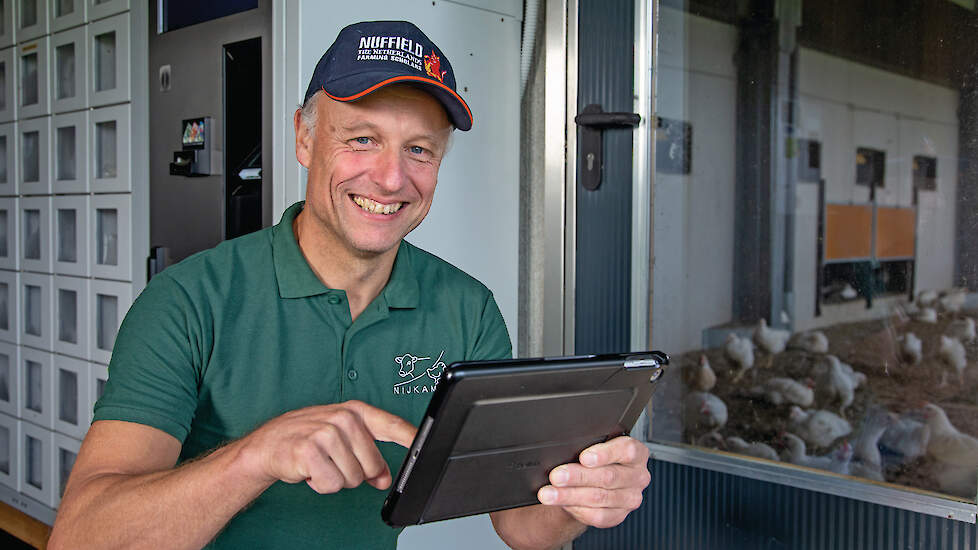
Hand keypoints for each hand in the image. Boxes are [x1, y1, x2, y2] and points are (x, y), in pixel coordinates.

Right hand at [238, 400, 416, 493]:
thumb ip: (367, 455)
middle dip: (354, 473)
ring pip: (352, 478)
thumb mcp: (341, 441)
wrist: (266, 445)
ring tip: (320, 463)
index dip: (411, 437)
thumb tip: (385, 477)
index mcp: (355, 412)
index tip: (427, 444)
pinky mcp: (309, 450)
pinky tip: (309, 469)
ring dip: (335, 479)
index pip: (392, 425)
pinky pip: (331, 484)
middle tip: (333, 462)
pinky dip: (320, 484)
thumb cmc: (306, 439)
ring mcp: (326, 432)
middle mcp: (343, 418)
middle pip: (372, 465)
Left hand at [536, 436, 650, 527]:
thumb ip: (585, 446)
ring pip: (599, 498)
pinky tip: (562, 504)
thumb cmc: (592, 459)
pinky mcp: (618, 516)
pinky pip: (597, 516)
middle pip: (608, 476)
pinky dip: (576, 509)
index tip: (583, 457)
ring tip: (550, 493)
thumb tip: (563, 450)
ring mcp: (630, 498)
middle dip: (578, 476)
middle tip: (556, 476)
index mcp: (636, 453)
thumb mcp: (592, 446)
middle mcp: (638, 476)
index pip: (627, 451)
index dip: (605, 454)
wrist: (592, 482)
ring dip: (570, 496)